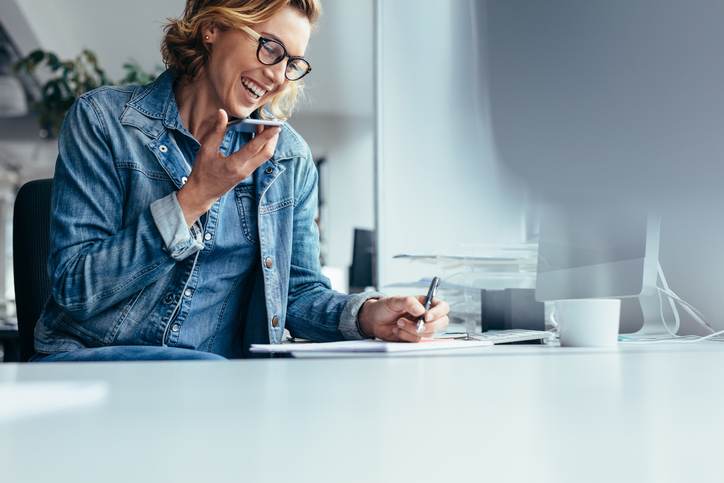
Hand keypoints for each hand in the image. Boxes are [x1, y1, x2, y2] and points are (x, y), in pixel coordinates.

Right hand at [177, 109, 280, 225]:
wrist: (202, 193)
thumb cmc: (202, 171)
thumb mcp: (206, 149)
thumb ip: (216, 131)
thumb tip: (222, 113)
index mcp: (234, 165)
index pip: (254, 148)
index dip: (266, 136)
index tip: (276, 125)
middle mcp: (245, 170)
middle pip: (267, 153)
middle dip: (273, 138)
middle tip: (274, 122)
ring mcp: (248, 172)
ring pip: (265, 156)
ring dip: (268, 141)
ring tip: (266, 125)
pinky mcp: (247, 172)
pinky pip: (260, 158)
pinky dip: (262, 146)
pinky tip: (258, 135)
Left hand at [357, 296, 449, 341]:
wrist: (374, 320)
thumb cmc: (385, 307)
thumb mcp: (395, 300)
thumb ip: (409, 302)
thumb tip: (421, 310)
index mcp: (425, 303)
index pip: (442, 307)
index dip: (438, 313)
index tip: (426, 317)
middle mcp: (426, 316)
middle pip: (442, 323)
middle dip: (428, 326)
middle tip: (415, 324)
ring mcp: (422, 328)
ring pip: (428, 334)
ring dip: (412, 330)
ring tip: (399, 323)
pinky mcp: (414, 337)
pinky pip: (416, 340)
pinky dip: (405, 336)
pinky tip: (397, 330)